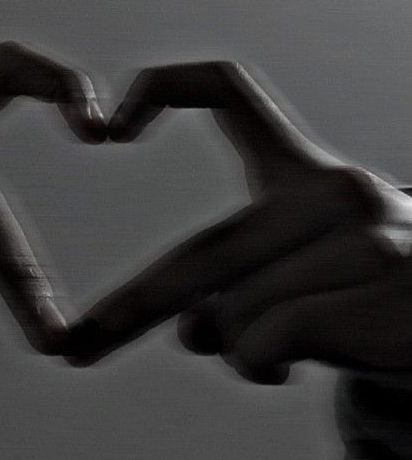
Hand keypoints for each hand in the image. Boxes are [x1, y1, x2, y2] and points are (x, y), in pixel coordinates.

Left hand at [68, 60, 411, 382]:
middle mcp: (331, 189)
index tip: (107, 128)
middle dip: (137, 306)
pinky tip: (287, 369)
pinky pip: (266, 341)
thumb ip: (239, 291)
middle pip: (204, 253)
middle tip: (80, 346)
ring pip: (233, 314)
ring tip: (275, 353)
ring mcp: (359, 235)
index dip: (162, 90)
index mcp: (303, 170)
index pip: (227, 90)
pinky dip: (260, 366)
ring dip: (238, 350)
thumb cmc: (374, 294)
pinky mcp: (378, 287)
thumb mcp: (302, 276)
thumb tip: (193, 332)